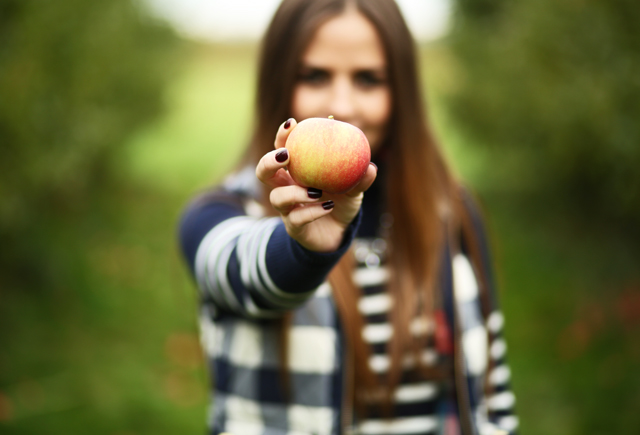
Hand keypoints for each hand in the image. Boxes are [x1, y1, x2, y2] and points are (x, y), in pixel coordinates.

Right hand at [256, 118, 376, 252]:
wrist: (339, 233)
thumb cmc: (341, 203)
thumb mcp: (354, 189)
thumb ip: (360, 179)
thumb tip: (370, 167)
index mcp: (296, 171)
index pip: (282, 148)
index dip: (283, 135)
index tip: (292, 123)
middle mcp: (286, 187)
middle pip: (263, 172)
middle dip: (269, 161)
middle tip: (286, 155)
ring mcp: (287, 208)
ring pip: (277, 197)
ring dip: (295, 192)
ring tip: (316, 191)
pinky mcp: (293, 227)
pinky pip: (296, 219)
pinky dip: (311, 211)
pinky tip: (328, 206)